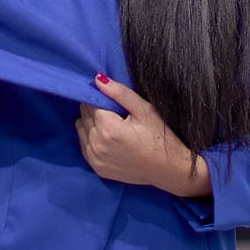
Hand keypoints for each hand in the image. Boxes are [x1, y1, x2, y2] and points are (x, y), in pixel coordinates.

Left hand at [75, 73, 211, 198]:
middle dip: (95, 109)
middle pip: (84, 115)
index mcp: (109, 128)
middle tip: (115, 112)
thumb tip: (98, 79)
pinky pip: (83, 146)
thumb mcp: (144, 110)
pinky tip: (108, 138)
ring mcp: (95, 159)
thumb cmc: (160, 136)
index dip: (100, 97)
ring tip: (112, 125)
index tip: (112, 100)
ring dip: (91, 124)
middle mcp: (97, 145)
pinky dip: (91, 138)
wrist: (169, 170)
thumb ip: (120, 93)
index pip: (89, 102)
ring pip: (81, 129)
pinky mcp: (97, 169)